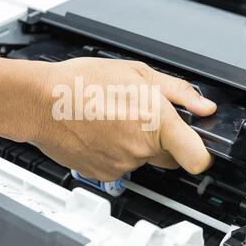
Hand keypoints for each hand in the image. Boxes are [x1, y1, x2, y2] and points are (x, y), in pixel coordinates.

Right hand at [3, 58, 216, 181]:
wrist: (41, 102)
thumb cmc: (83, 82)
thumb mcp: (136, 72)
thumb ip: (177, 91)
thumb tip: (203, 106)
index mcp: (156, 122)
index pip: (198, 158)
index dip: (203, 154)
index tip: (200, 148)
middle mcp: (141, 149)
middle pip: (169, 157)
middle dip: (162, 140)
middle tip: (141, 117)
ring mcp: (121, 165)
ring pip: (141, 160)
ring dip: (134, 144)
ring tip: (113, 119)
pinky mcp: (102, 173)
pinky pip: (119, 166)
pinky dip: (115, 153)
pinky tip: (100, 132)